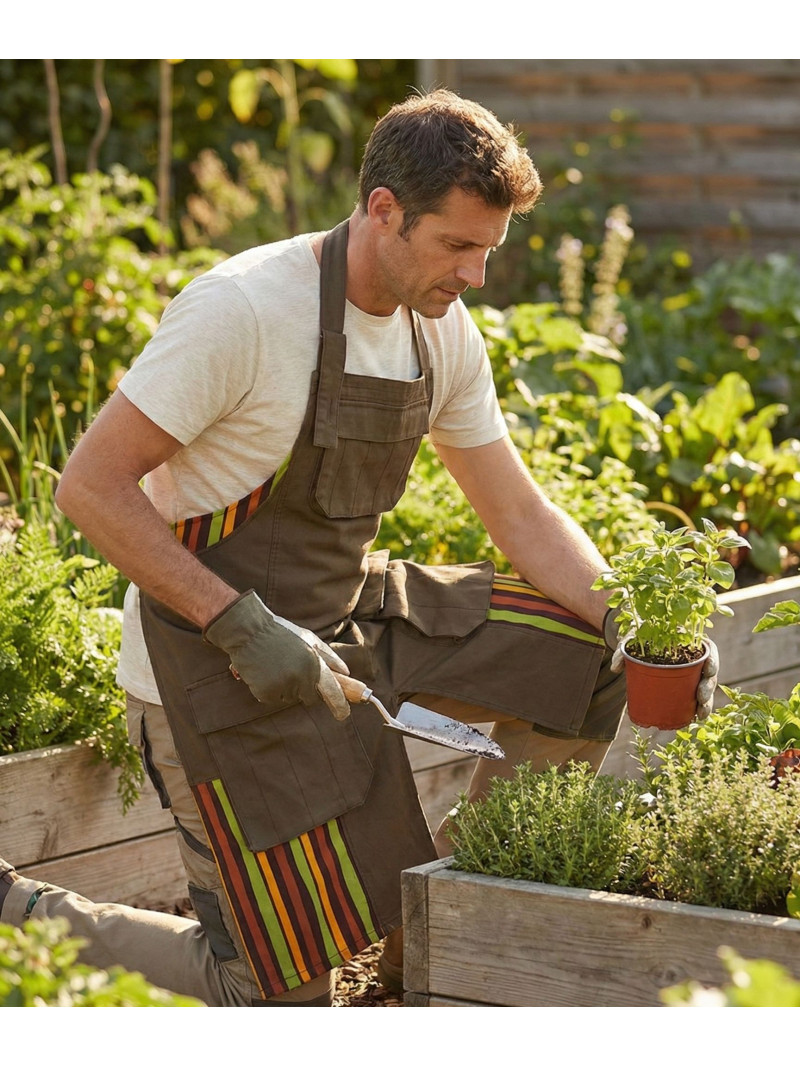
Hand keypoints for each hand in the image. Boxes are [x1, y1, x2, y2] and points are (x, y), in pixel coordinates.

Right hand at [203, 590, 350, 719]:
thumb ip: (329, 657)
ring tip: (275, 666)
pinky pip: (273, 699)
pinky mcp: (266, 692)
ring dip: (285, 688)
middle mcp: (302, 677)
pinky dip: (269, 689)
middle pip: (310, 698)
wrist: (249, 631)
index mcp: (315, 663)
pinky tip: (264, 672)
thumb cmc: (281, 632)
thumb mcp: (309, 638)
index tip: (343, 715)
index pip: (333, 692)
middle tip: (292, 670)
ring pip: (290, 698)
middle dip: (305, 690)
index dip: (340, 705)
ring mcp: (284, 686)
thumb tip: (346, 672)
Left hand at [604, 609, 718, 721]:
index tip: (709, 670)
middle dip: (708, 687)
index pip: (708, 649)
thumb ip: (623, 651)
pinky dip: (697, 707)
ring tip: (700, 714)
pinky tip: (696, 718)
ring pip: (704, 687)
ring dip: (706, 702)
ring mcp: (691, 672)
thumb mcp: (632, 638)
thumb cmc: (639, 637)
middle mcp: (694, 656)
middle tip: (700, 697)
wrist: (637, 642)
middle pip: (708, 672)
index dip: (713, 660)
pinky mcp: (685, 684)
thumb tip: (615, 668)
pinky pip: (695, 696)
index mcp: (689, 640)